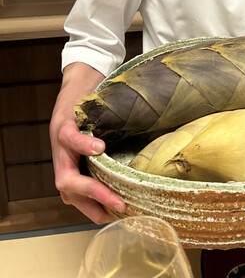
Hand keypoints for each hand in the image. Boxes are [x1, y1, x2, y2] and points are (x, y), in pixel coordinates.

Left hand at [50, 63, 125, 223]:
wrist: (82, 76)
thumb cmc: (94, 107)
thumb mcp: (100, 133)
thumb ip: (107, 153)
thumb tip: (137, 168)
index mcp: (70, 161)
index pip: (74, 195)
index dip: (90, 209)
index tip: (110, 218)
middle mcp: (61, 156)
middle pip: (67, 191)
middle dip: (91, 204)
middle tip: (116, 209)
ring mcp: (59, 141)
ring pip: (65, 175)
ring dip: (89, 187)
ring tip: (112, 194)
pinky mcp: (63, 121)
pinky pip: (70, 138)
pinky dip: (83, 145)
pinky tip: (99, 149)